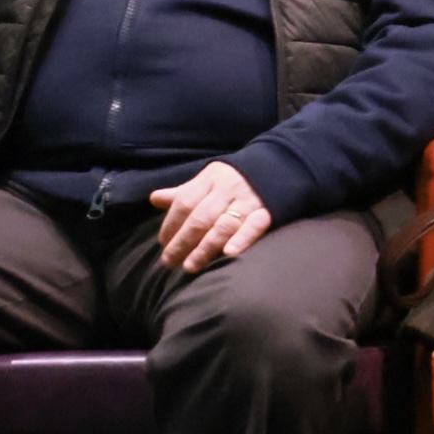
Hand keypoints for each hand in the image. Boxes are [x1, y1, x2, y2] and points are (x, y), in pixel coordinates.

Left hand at [150, 159, 273, 274]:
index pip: (185, 202)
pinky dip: (242, 240)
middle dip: (182, 241)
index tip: (163, 243)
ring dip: (205, 247)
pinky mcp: (267, 212)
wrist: (279, 167)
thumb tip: (154, 199)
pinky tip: (228, 254)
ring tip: (190, 266)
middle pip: (201, 217)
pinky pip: (254, 227)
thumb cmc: (235, 180)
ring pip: (223, 225)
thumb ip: (184, 193)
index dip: (171, 224)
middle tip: (169, 261)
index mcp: (210, 178)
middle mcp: (228, 188)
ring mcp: (249, 201)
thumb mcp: (208, 180)